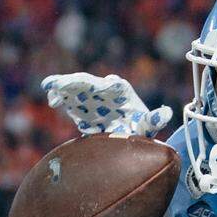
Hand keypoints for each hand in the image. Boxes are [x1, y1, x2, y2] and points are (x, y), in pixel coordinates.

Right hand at [42, 72, 172, 136]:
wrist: (128, 134)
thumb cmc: (139, 128)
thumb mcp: (147, 125)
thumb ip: (154, 120)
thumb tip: (167, 113)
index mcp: (120, 90)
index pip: (111, 85)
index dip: (102, 85)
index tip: (97, 87)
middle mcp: (104, 89)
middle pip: (88, 82)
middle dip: (74, 82)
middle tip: (60, 84)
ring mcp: (90, 96)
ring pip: (75, 88)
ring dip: (62, 87)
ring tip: (49, 89)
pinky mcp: (80, 105)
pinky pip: (69, 99)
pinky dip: (60, 97)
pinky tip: (52, 100)